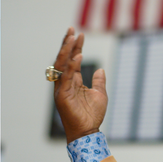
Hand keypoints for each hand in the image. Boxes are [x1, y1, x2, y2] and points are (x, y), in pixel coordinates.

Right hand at [52, 27, 107, 142]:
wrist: (88, 132)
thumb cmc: (92, 115)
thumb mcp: (100, 94)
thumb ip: (99, 81)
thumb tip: (100, 70)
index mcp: (72, 82)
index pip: (72, 60)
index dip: (75, 47)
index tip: (79, 34)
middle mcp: (64, 83)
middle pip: (63, 59)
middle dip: (67, 44)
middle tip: (71, 29)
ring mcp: (62, 89)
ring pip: (62, 66)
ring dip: (67, 51)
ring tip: (72, 37)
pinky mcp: (62, 96)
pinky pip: (66, 78)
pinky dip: (71, 66)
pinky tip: (78, 56)